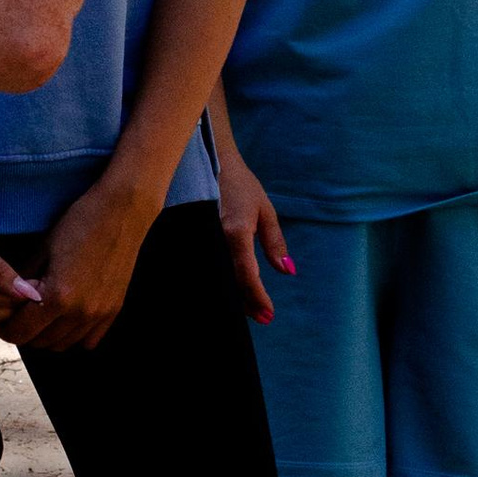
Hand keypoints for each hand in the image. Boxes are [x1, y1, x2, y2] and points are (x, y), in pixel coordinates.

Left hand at [10, 172, 162, 352]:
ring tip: (42, 316)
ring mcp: (100, 314)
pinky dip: (73, 335)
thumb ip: (23, 281)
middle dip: (25, 333)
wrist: (122, 212)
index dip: (6, 329)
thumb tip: (9, 301)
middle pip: (41, 343)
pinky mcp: (114, 311)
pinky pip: (88, 340)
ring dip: (47, 336)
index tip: (2, 320)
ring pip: (63, 345)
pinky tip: (67, 318)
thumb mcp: (43, 249)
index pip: (21, 332)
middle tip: (19, 316)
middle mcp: (80, 312)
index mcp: (58, 296)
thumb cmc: (79, 223)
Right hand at [216, 141, 293, 323]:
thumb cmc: (240, 185)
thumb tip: (287, 271)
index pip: (247, 275)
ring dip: (231, 296)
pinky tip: (228, 289)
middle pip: (228, 284)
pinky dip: (217, 281)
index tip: (269, 314)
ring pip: (214, 279)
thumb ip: (275, 242)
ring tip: (248, 306)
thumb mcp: (264, 210)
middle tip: (262, 316)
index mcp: (235, 232)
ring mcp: (199, 240)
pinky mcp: (189, 240)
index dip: (258, 298)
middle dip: (245, 304)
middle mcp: (214, 238)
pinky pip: (203, 268)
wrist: (209, 160)